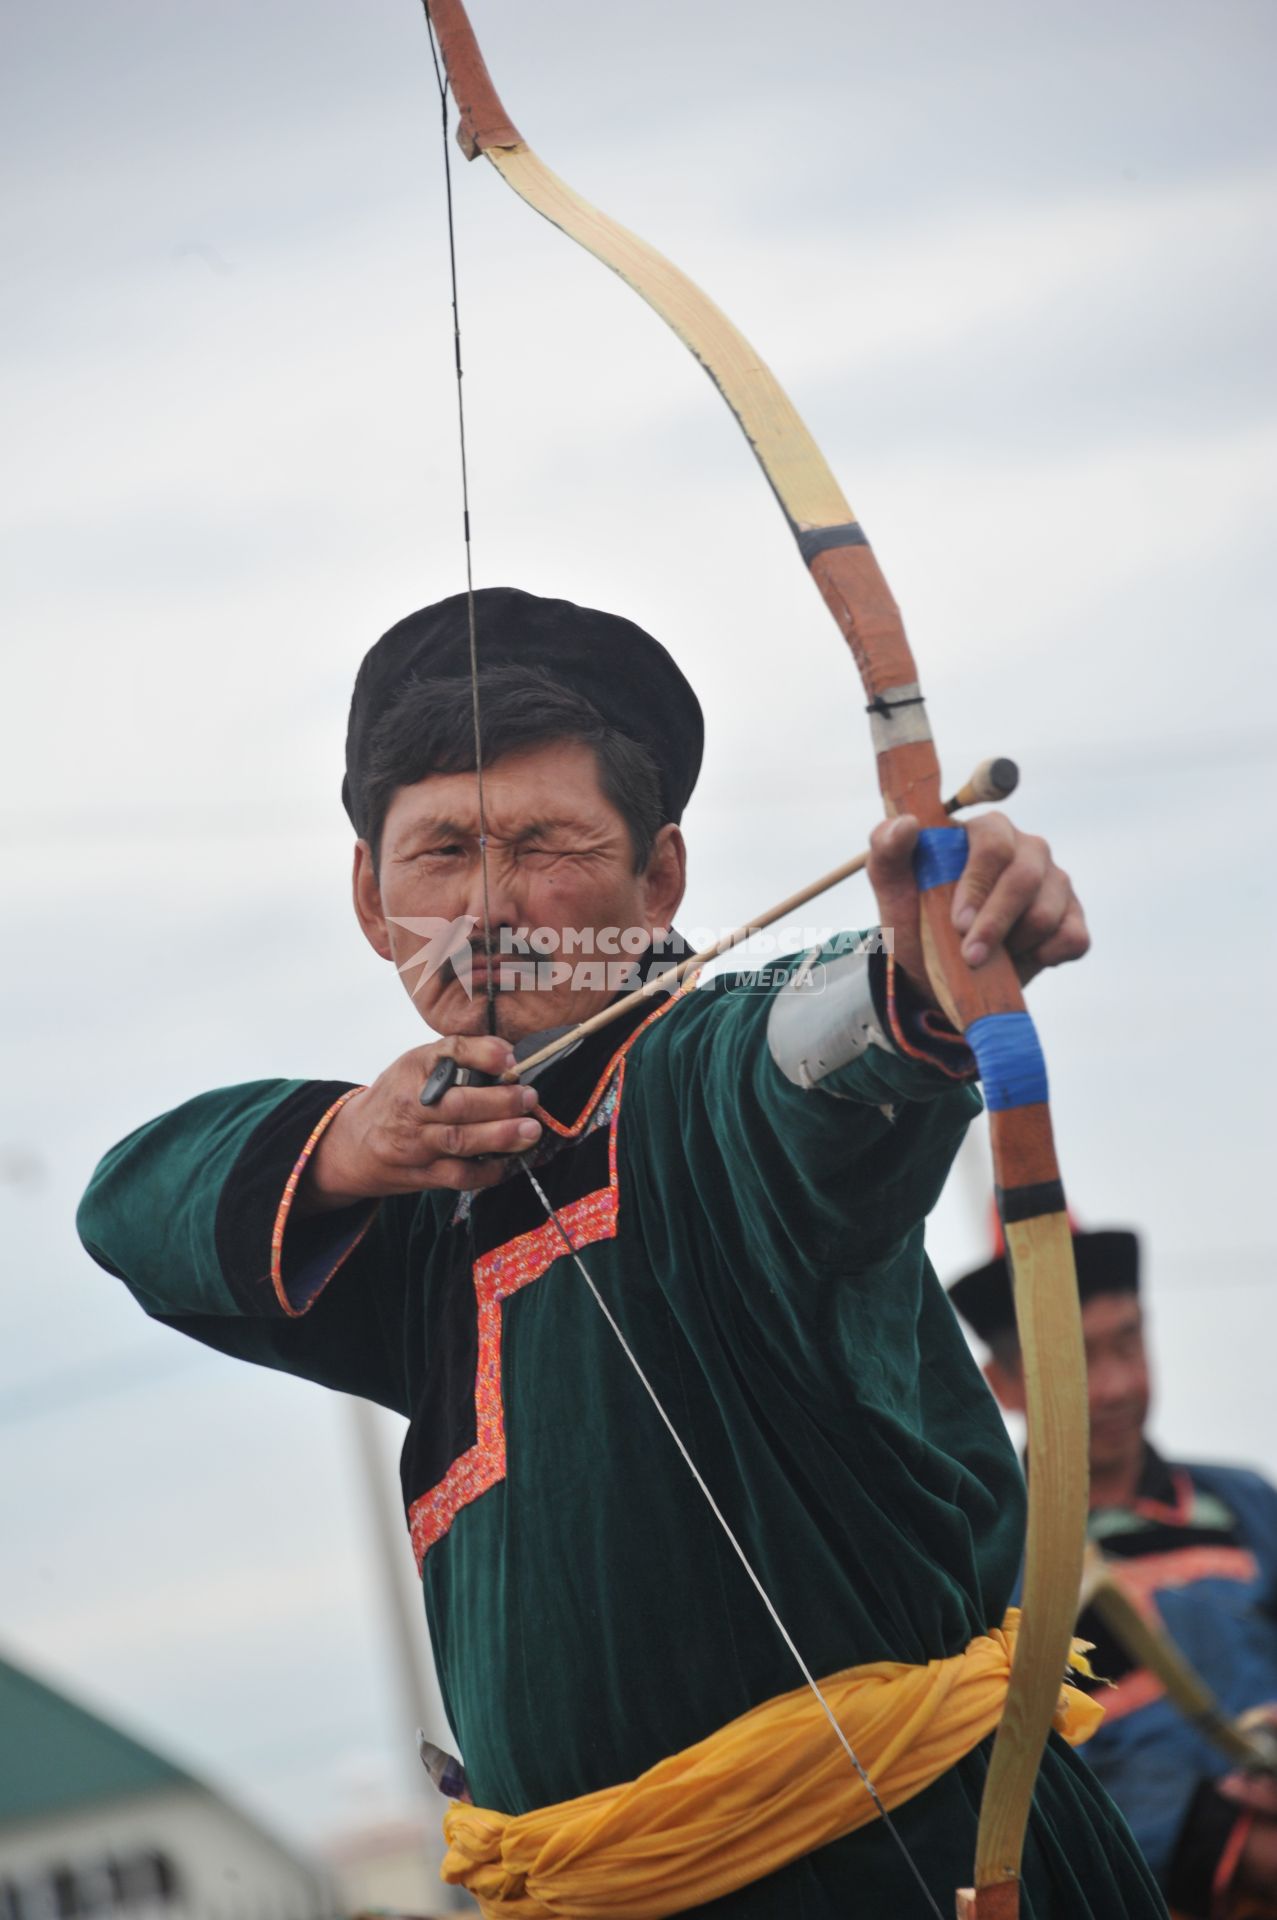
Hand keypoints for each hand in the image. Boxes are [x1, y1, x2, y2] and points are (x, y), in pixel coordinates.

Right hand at [299, 1036, 541, 1210]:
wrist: (352, 1145)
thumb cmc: (396, 1099)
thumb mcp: (415, 1067)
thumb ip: (456, 1058)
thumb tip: (509, 1054)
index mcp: (412, 1069)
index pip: (448, 1053)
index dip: (483, 1054)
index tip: (511, 1058)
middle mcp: (411, 1106)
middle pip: (458, 1104)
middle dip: (500, 1101)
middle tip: (529, 1098)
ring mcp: (415, 1143)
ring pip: (460, 1141)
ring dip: (500, 1137)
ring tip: (530, 1131)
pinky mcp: (421, 1174)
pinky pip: (459, 1176)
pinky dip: (488, 1171)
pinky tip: (509, 1161)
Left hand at [867, 811, 1089, 1006]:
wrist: (938, 968)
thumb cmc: (916, 916)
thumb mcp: (891, 886)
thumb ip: (887, 847)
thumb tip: (907, 823)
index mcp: (986, 831)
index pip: (993, 844)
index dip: (978, 885)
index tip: (957, 922)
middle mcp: (1027, 849)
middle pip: (1024, 878)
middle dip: (995, 923)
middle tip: (970, 956)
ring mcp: (1055, 883)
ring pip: (1047, 913)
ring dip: (1012, 944)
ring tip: (986, 955)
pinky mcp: (1073, 918)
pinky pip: (1072, 938)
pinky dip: (1044, 957)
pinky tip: (1018, 958)